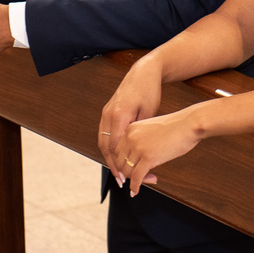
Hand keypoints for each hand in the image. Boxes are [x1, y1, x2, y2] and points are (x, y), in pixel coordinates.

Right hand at [99, 58, 164, 186]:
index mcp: (119, 115)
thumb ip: (140, 132)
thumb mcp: (149, 113)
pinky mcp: (107, 111)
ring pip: (102, 141)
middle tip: (121, 180)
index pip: (114, 147)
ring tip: (118, 173)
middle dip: (112, 165)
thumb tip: (137, 153)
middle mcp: (108, 114)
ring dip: (109, 158)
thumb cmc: (151, 91)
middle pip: (105, 146)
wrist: (144, 71)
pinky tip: (117, 157)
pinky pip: (104, 133)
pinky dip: (109, 147)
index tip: (126, 178)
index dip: (119, 164)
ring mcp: (106, 112)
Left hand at [115, 107, 202, 196]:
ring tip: (148, 180)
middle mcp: (131, 137)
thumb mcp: (151, 130)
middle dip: (128, 173)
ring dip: (135, 180)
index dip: (122, 164)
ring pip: (128, 171)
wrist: (190, 124)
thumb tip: (137, 158)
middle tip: (138, 178)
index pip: (117, 152)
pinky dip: (135, 186)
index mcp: (130, 129)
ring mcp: (138, 147)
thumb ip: (141, 141)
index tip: (129, 171)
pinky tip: (136, 191)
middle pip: (120, 162)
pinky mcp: (148, 158)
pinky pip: (136, 177)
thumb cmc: (177, 127)